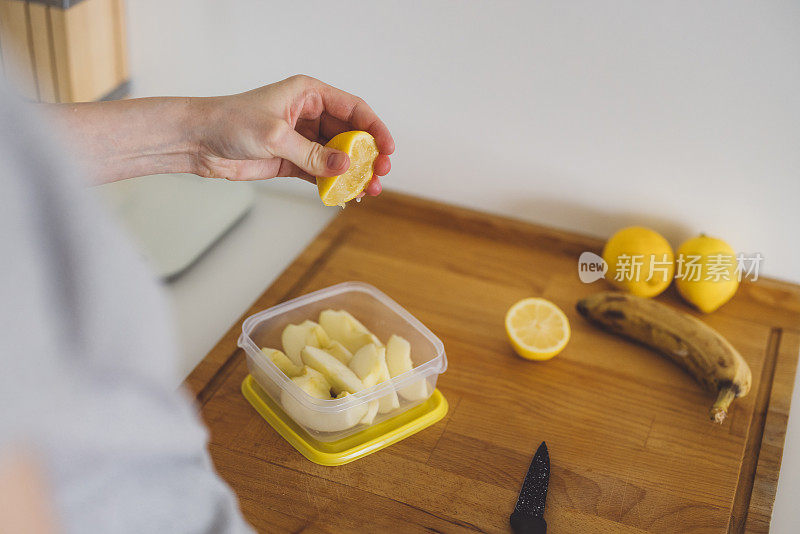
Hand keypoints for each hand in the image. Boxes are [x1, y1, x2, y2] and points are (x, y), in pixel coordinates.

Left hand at [191, 75, 393, 195]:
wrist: (199, 141)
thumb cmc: (230, 122)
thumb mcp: (275, 136)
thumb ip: (312, 153)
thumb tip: (346, 165)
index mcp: (308, 94)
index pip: (353, 109)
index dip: (374, 128)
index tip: (387, 148)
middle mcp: (309, 115)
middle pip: (351, 135)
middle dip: (368, 155)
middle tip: (380, 173)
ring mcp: (302, 139)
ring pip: (339, 157)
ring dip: (354, 173)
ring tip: (369, 189)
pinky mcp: (293, 161)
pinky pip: (322, 172)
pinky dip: (335, 184)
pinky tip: (347, 195)